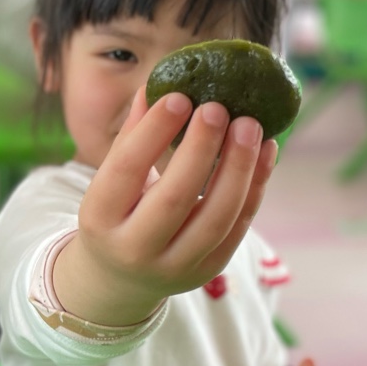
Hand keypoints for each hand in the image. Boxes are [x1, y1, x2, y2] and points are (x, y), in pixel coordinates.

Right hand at [54, 88, 278, 326]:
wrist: (120, 280)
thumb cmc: (116, 215)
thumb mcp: (110, 181)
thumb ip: (133, 137)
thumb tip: (158, 86)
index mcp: (100, 218)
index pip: (126, 170)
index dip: (153, 131)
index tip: (180, 96)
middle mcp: (134, 248)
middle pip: (175, 197)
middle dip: (201, 148)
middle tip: (219, 107)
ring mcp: (175, 266)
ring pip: (216, 216)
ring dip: (238, 167)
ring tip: (250, 125)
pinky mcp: (208, 271)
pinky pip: (239, 227)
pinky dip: (257, 186)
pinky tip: (266, 150)